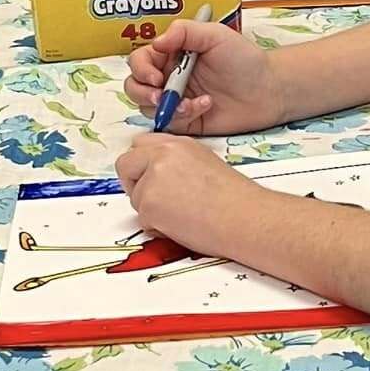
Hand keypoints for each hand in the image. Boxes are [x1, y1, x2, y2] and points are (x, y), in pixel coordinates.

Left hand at [114, 132, 261, 257]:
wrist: (244, 218)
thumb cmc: (233, 198)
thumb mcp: (203, 163)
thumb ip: (175, 162)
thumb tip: (156, 175)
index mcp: (176, 144)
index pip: (139, 144)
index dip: (141, 162)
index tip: (148, 176)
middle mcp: (161, 156)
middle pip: (125, 164)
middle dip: (133, 182)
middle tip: (153, 199)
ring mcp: (152, 179)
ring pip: (134, 196)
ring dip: (150, 209)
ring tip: (181, 215)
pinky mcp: (149, 204)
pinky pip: (142, 218)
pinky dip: (156, 226)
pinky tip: (181, 226)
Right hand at [124, 17, 282, 134]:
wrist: (268, 89)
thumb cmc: (244, 59)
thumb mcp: (215, 35)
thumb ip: (185, 32)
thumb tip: (156, 41)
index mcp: (171, 54)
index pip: (140, 60)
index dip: (142, 69)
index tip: (156, 76)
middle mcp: (168, 77)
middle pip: (135, 87)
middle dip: (143, 93)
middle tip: (161, 97)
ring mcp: (175, 100)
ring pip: (147, 108)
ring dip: (165, 107)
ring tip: (191, 104)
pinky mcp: (185, 121)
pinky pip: (169, 124)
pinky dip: (182, 117)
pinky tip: (204, 107)